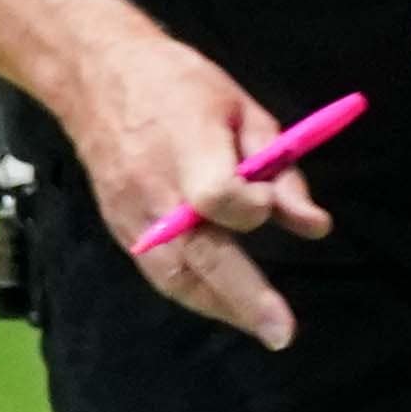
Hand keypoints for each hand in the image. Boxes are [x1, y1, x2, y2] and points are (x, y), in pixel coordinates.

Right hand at [67, 27, 330, 348]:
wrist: (97, 78)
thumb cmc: (180, 86)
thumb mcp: (243, 109)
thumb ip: (280, 168)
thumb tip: (312, 224)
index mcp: (186, 147)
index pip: (217, 196)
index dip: (250, 207)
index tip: (268, 205)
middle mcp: (154, 189)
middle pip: (198, 253)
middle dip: (244, 295)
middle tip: (281, 333)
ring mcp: (130, 214)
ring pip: (176, 275)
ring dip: (221, 306)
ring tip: (261, 326)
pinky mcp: (119, 228)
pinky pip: (158, 273)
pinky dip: (194, 293)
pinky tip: (226, 306)